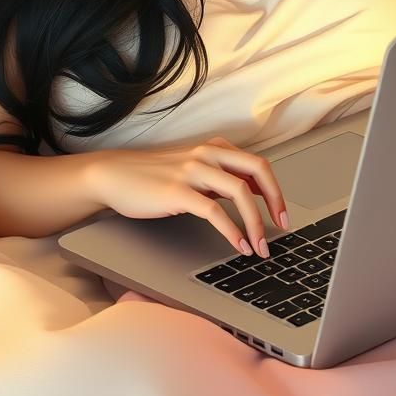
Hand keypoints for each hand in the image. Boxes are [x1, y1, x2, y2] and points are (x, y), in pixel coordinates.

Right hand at [86, 136, 288, 256]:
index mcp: (213, 148)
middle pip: (258, 169)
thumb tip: (251, 193)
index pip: (257, 164)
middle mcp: (207, 154)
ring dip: (256, 223)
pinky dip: (231, 231)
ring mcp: (192, 171)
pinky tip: (237, 246)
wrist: (113, 175)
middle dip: (276, 200)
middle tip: (282, 227)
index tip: (281, 214)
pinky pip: (214, 211)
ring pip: (239, 191)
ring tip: (260, 247)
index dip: (275, 190)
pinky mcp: (177, 192)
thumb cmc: (151, 176)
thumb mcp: (192, 169)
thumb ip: (219, 176)